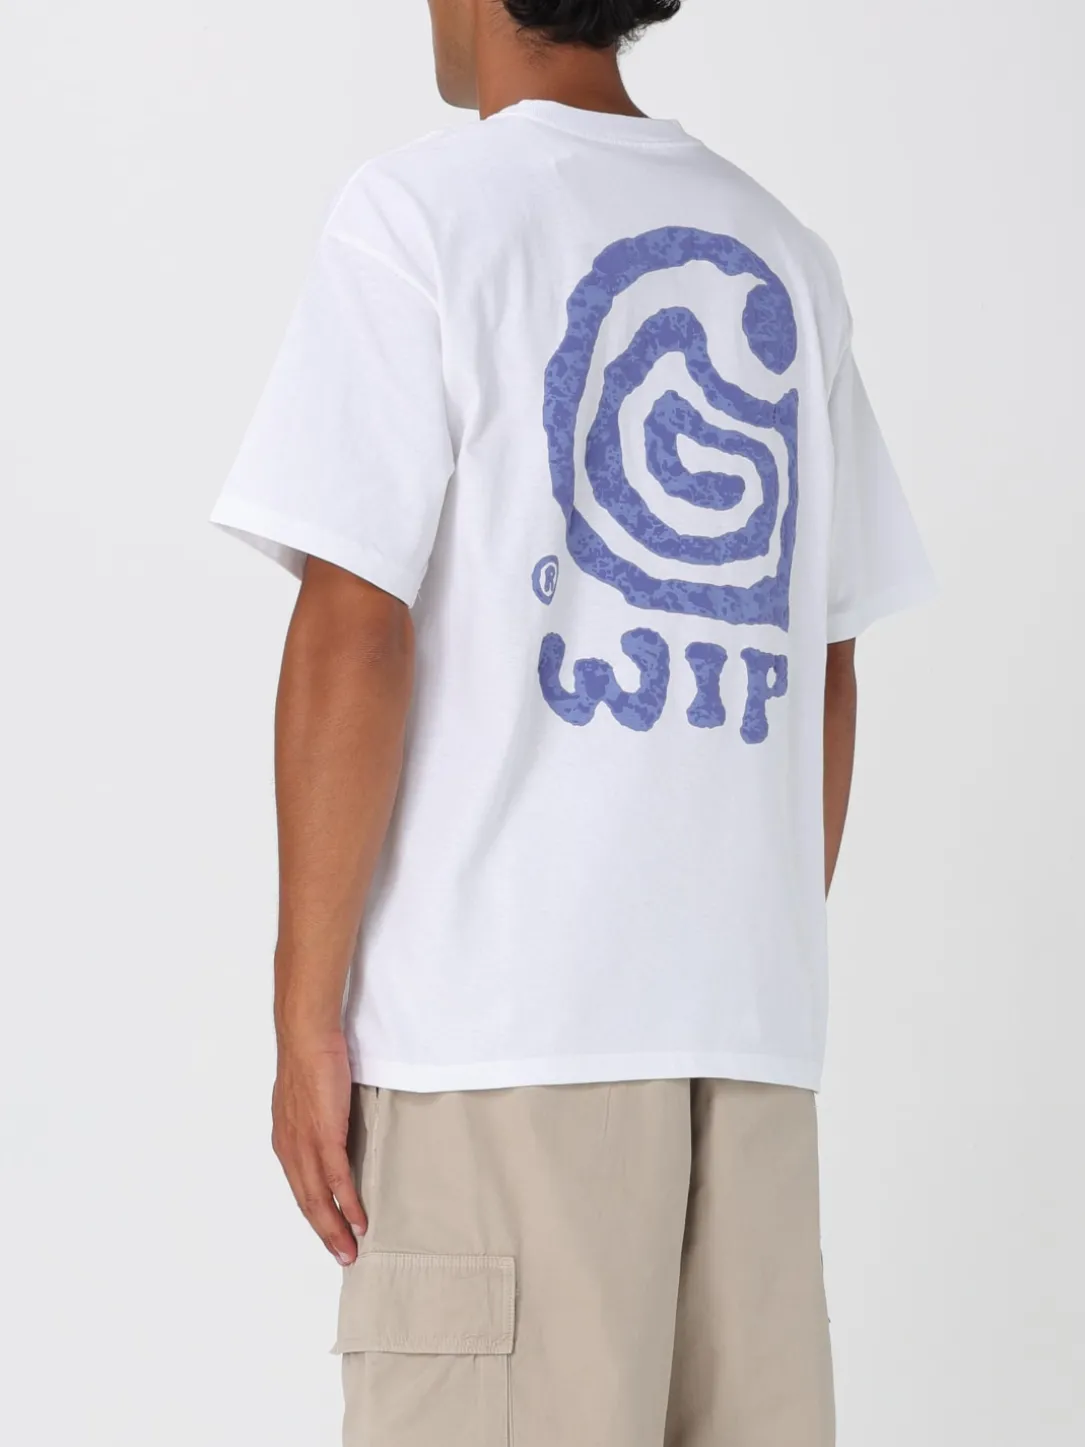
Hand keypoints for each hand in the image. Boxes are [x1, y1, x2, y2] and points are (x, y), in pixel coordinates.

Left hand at [271, 1028, 366, 1263]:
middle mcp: (290, 1148)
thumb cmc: (311, 1057)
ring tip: (351, 1249)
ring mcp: (305, 1144)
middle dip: (325, 1231)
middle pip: (307, 1201)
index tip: (329, 1232)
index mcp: (286, 1140)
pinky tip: (359, 1219)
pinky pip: (337, 1178)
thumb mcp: (309, 1098)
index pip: (300, 1186)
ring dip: (335, 1227)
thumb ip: (316, 1120)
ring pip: (319, 1197)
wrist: (307, 1036)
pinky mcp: (324, 1135)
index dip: (315, 1213)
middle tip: (342, 1255)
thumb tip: (332, 1131)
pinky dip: (349, 1202)